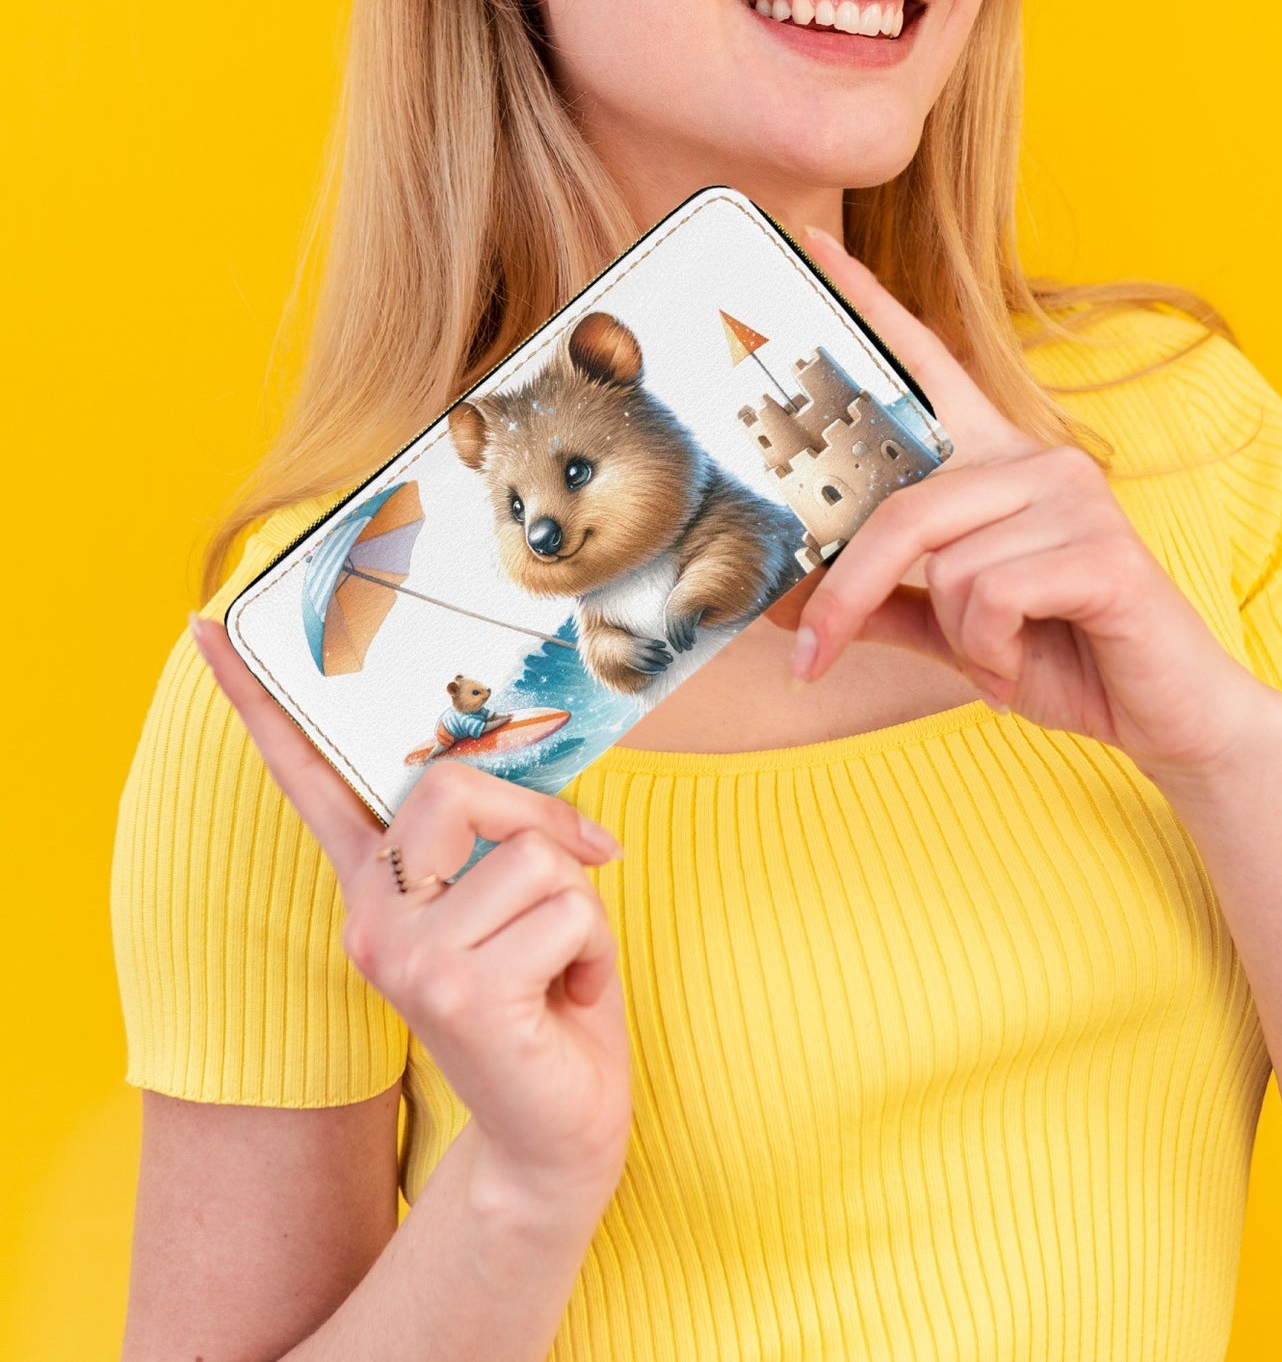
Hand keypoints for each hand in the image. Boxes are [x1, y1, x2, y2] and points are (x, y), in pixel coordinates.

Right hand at [188, 614, 631, 1205]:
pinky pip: (567, 908)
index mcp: (381, 884)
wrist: (556, 1130)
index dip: (261, 703)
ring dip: (580, 908)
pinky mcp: (454, 992)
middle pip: (458, 785)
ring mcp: (403, 955)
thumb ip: (511, 842)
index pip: (312, 780)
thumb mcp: (527, 903)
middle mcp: (372, 914)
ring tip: (557, 967)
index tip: (209, 628)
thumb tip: (564, 818)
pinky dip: (595, 952)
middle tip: (581, 872)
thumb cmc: (549, 1002)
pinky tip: (562, 1001)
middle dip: (545, 823)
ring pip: (533, 853)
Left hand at [771, 226, 1281, 782]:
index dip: (870, 310)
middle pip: (903, 506)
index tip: (815, 247)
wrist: (1164, 712)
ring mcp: (1073, 497)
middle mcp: (1037, 461)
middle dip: (846, 593)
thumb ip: (884, 603)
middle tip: (812, 654)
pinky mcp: (1102, 548)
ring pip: (947, 563)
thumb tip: (786, 598)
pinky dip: (991, 650)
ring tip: (1000, 655)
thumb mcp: (954, 627)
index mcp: (999, 466)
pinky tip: (1023, 663)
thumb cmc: (1060, 654)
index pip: (928, 370)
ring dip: (959, 636)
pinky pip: (991, 594)